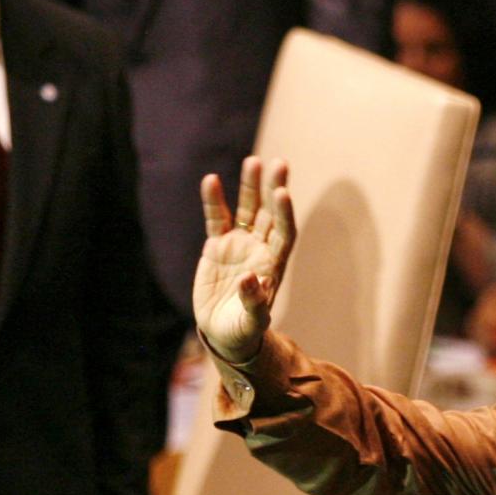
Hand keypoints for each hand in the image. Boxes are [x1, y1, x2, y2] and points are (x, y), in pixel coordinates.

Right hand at [194, 157, 296, 366]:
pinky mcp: (217, 245)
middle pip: (269, 213)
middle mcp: (260, 249)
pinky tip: (211, 180)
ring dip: (250, 187)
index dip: (284, 213)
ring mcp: (239, 244)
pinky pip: (216, 217)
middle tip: (278, 164)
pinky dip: (213, 200)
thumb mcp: (250, 323)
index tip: (282, 193)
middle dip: (273, 189)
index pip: (284, 233)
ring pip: (246, 209)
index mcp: (273, 265)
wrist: (223, 332)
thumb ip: (253, 304)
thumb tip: (249, 280)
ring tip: (252, 161)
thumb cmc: (243, 331)